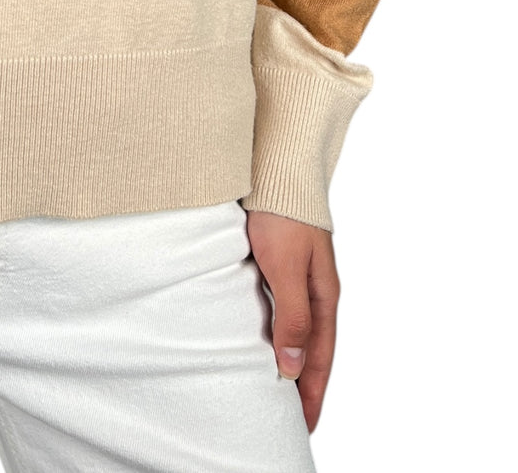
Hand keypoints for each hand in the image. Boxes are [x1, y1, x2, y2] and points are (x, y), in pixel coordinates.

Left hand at [245, 209, 339, 432]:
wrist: (277, 167)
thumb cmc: (280, 213)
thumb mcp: (286, 269)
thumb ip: (292, 316)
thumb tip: (292, 366)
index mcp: (323, 294)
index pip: (319, 356)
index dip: (311, 391)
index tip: (304, 424)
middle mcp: (315, 288)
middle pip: (312, 347)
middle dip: (304, 383)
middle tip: (293, 418)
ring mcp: (300, 274)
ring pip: (298, 328)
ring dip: (291, 358)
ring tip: (279, 387)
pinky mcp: (280, 260)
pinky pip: (283, 307)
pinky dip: (279, 331)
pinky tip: (266, 337)